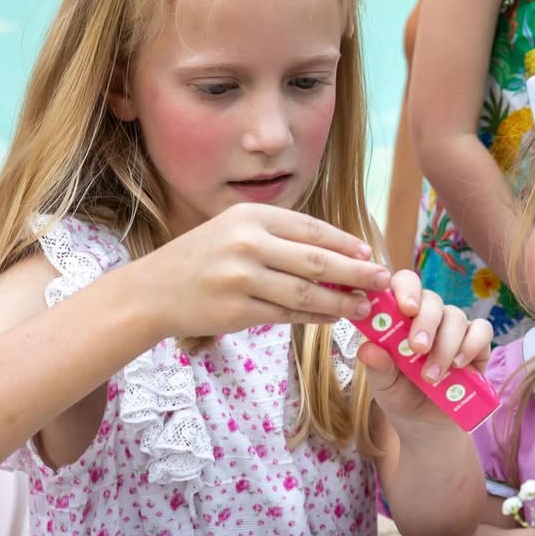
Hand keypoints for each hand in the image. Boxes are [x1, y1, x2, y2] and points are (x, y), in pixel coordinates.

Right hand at [142, 203, 390, 340]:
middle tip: (383, 281)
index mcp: (250, 216)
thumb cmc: (201, 259)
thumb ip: (278, 237)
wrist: (151, 291)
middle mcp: (247, 243)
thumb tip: (336, 252)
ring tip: (364, 307)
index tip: (370, 253)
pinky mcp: (237, 310)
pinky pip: (286, 316)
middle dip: (356, 272)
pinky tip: (331, 319)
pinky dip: (314, 318)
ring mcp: (241, 278)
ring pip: (305, 293)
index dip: (346, 242)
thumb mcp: (234, 231)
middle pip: (316, 260)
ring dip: (340, 302)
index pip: (311, 228)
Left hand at [355, 269, 491, 430]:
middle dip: (425, 322)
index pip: (404, 284)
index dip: (405, 289)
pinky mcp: (477, 343)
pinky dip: (472, 345)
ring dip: (444, 346)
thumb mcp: (383, 386)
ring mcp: (454, 328)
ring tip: (431, 377)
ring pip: (455, 317)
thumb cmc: (400, 394)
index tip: (405, 309)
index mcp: (400, 315)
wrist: (426, 423)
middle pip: (432, 299)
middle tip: (417, 349)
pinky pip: (482, 330)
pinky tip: (459, 365)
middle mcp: (428, 316)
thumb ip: (377, 367)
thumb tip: (367, 349)